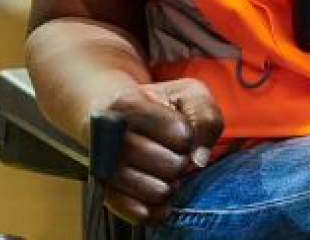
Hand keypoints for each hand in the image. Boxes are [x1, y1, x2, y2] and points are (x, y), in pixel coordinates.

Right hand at [95, 78, 223, 225]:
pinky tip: (158, 189)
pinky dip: (158, 208)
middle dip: (180, 160)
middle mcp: (110, 138)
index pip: (181, 135)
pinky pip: (141, 215)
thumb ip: (204, 116)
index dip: (188, 136)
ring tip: (162, 169)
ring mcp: (105, 169)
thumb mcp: (187, 93)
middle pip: (171, 166)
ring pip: (158, 192)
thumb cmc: (157, 105)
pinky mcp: (107, 195)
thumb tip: (200, 158)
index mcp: (128, 104)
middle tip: (171, 151)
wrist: (113, 115)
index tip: (179, 129)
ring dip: (170, 184)